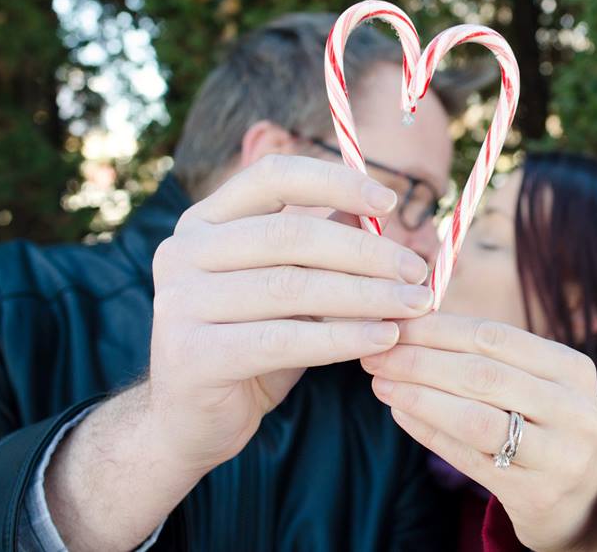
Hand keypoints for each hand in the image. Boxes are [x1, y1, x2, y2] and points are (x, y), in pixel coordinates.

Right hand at [45, 155, 434, 549]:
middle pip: (290, 236)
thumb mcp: (287, 287)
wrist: (192, 419)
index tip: (391, 202)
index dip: (335, 182)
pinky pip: (283, 340)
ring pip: (292, 288)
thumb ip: (320, 249)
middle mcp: (182, 251)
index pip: (273, 177)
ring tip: (413, 305)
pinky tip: (384, 338)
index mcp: (205, 221)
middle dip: (366, 253)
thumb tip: (377, 212)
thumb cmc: (250, 341)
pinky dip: (341, 338)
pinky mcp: (192, 354)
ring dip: (365, 296)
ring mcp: (179, 302)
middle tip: (417, 272)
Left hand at [360, 313, 596, 551]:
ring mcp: (558, 454)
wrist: (583, 495)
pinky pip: (470, 458)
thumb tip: (410, 322)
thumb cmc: (544, 420)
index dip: (438, 328)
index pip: (494, 336)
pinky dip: (429, 433)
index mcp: (572, 367)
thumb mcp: (536, 380)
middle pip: (482, 375)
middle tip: (374, 353)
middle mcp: (572, 409)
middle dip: (419, 361)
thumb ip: (487, 353)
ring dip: (419, 397)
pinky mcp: (535, 492)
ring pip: (475, 419)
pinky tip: (400, 413)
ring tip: (380, 382)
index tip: (393, 322)